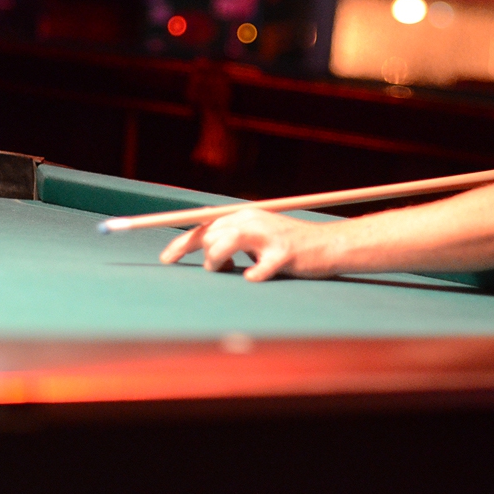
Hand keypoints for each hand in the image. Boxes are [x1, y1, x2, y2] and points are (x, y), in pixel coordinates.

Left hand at [159, 208, 328, 281]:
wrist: (328, 246)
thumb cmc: (289, 248)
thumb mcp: (258, 239)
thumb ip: (234, 242)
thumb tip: (209, 257)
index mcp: (243, 216)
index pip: (204, 226)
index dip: (181, 243)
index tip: (165, 260)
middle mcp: (253, 220)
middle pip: (210, 234)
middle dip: (203, 257)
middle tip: (219, 271)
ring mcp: (269, 236)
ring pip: (226, 242)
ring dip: (218, 261)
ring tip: (227, 271)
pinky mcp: (285, 253)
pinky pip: (258, 269)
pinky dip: (252, 276)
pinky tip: (255, 277)